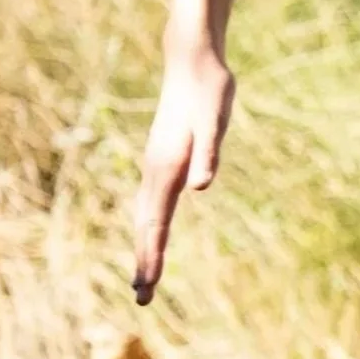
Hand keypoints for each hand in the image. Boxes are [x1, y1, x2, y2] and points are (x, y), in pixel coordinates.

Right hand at [131, 40, 234, 304]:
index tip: (148, 286)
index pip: (157, 223)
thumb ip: (209, 152)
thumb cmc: (209, 91)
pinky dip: (149, 227)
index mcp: (167, 168)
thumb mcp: (216, 120)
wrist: (191, 61)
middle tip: (143, 297)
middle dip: (145, 261)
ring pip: (146, 215)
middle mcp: (156, 170)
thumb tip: (202, 186)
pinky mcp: (164, 159)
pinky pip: (152, 203)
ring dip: (146, 247)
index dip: (153, 256)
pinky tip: (152, 235)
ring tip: (145, 276)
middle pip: (147, 225)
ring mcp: (157, 165)